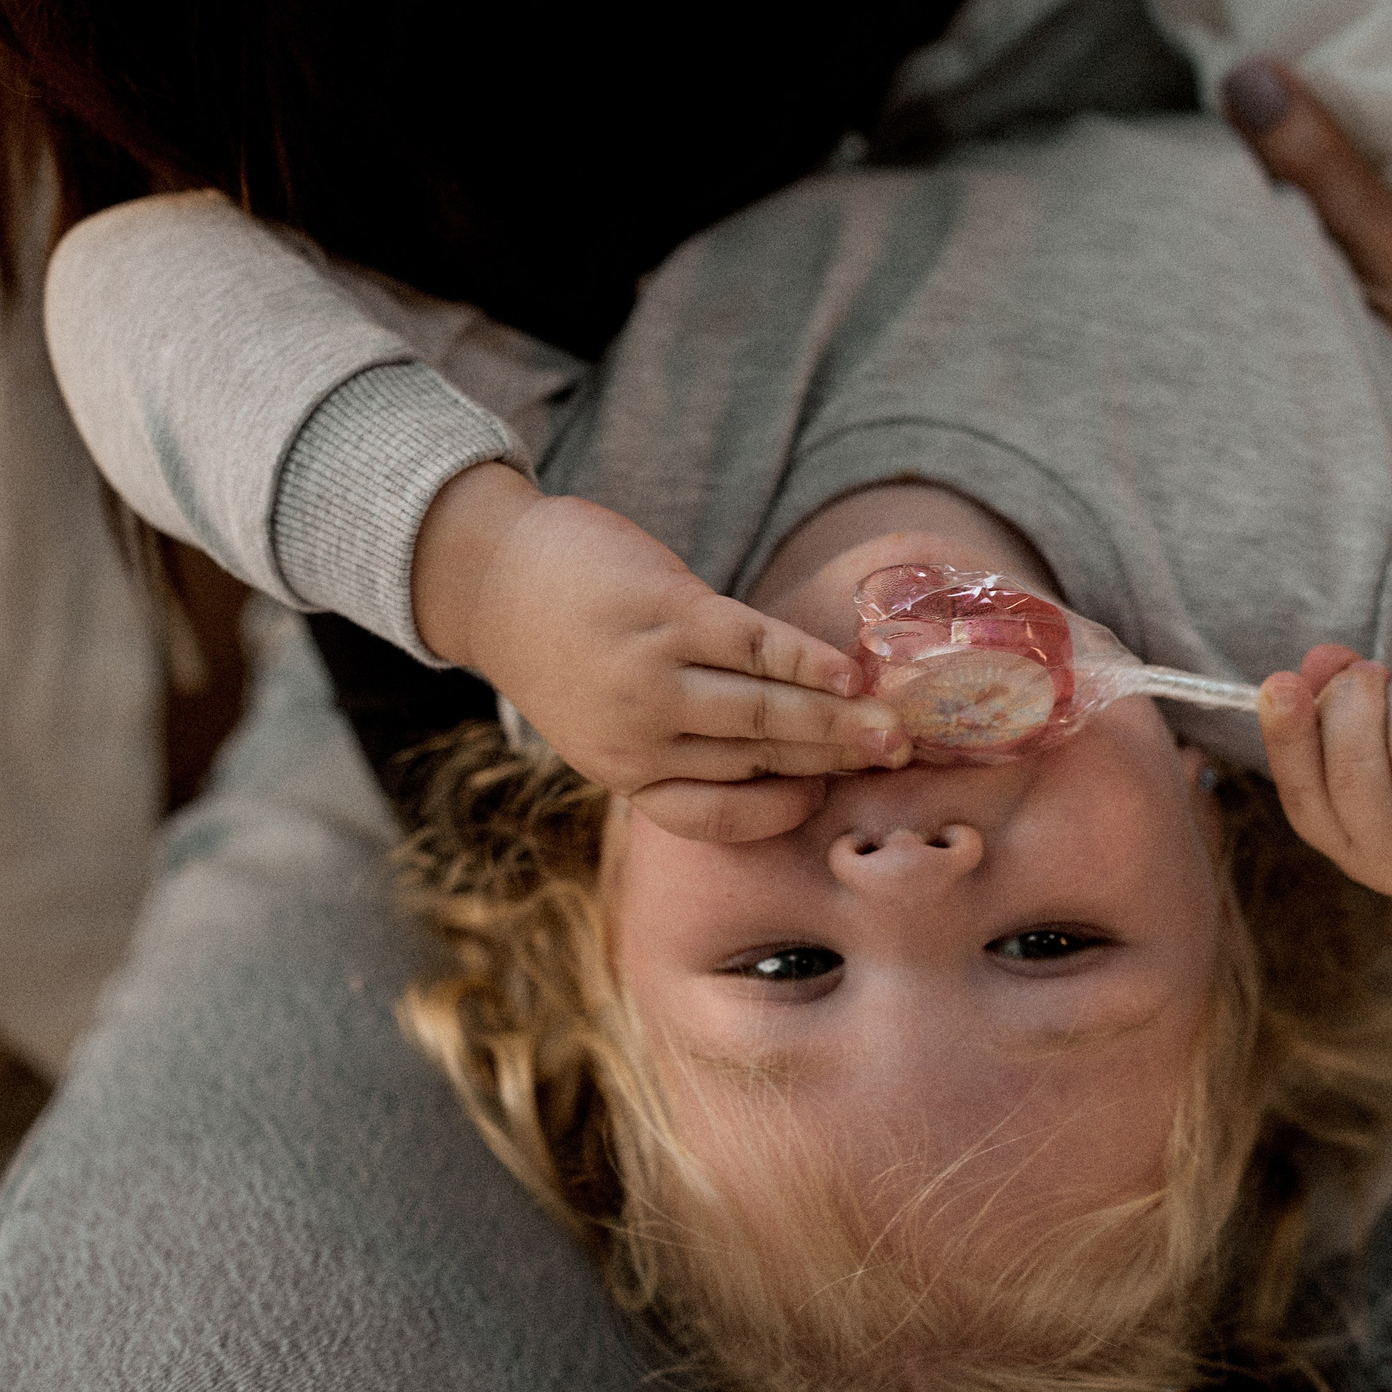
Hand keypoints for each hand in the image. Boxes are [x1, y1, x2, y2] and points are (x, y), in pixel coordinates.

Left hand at [413, 461, 908, 841]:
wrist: (495, 576)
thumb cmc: (569, 648)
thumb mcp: (604, 717)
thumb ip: (680, 734)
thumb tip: (792, 738)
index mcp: (622, 773)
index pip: (713, 814)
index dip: (778, 812)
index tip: (828, 797)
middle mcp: (634, 737)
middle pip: (755, 760)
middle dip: (832, 760)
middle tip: (896, 755)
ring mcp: (648, 676)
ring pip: (762, 711)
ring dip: (835, 720)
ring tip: (889, 723)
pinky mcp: (664, 614)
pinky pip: (753, 646)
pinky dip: (805, 661)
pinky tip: (847, 672)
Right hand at [1220, 57, 1391, 477]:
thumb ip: (1328, 175)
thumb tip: (1248, 77)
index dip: (1388, 33)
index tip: (1313, 14)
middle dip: (1336, 87)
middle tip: (1262, 60)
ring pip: (1370, 153)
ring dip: (1315, 143)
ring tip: (1250, 108)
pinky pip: (1348, 201)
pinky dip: (1308, 190)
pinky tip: (1261, 172)